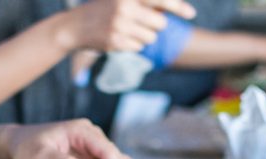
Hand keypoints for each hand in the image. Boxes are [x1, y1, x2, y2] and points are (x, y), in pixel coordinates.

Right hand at [56, 0, 196, 51]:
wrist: (73, 27)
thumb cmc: (103, 10)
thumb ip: (145, 3)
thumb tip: (174, 8)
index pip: (160, 0)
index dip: (178, 7)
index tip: (192, 13)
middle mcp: (124, 8)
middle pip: (159, 24)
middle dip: (154, 26)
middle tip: (140, 22)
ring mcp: (119, 26)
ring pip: (151, 38)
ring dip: (144, 36)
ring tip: (127, 30)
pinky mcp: (115, 42)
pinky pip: (138, 47)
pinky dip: (132, 44)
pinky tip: (118, 38)